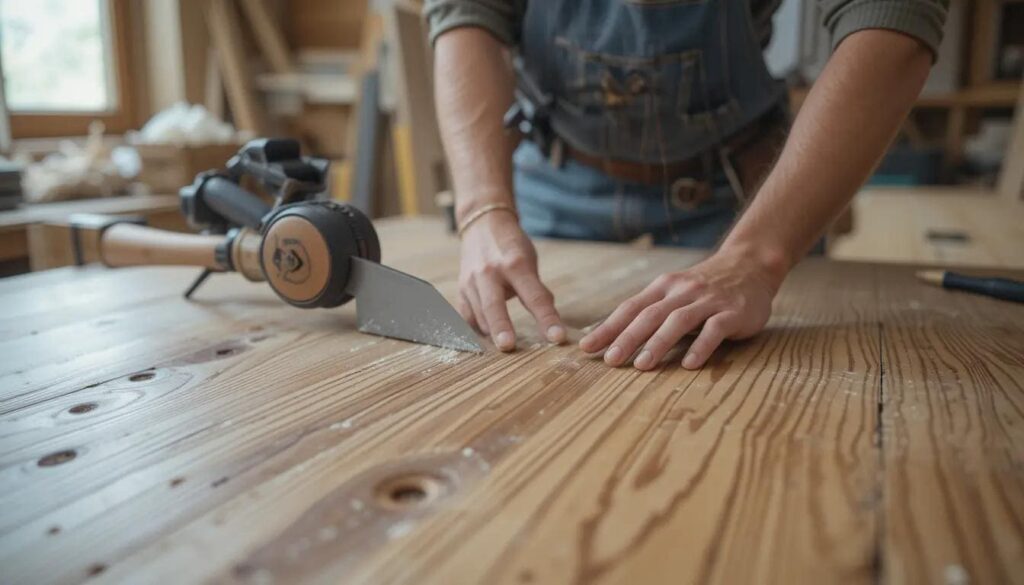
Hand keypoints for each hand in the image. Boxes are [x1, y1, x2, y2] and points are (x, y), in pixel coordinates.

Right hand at [458, 211, 566, 350]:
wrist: (483, 225)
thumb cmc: (511, 246)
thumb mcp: (529, 261)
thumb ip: (536, 290)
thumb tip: (548, 321)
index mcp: (515, 264)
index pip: (535, 296)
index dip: (547, 318)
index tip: (557, 338)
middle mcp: (489, 272)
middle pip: (494, 305)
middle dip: (500, 327)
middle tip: (508, 346)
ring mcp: (471, 281)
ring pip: (479, 314)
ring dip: (491, 332)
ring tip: (504, 346)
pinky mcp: (461, 288)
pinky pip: (466, 316)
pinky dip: (476, 329)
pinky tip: (485, 339)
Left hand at [578, 246, 785, 369]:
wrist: (751, 265)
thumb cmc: (705, 287)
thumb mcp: (675, 293)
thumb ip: (651, 311)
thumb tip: (614, 338)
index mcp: (663, 288)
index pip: (630, 308)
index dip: (608, 328)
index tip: (588, 347)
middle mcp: (682, 292)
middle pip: (649, 315)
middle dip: (627, 337)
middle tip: (610, 360)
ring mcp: (708, 300)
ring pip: (678, 321)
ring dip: (658, 343)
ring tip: (642, 365)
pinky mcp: (733, 312)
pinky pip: (714, 329)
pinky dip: (701, 346)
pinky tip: (689, 365)